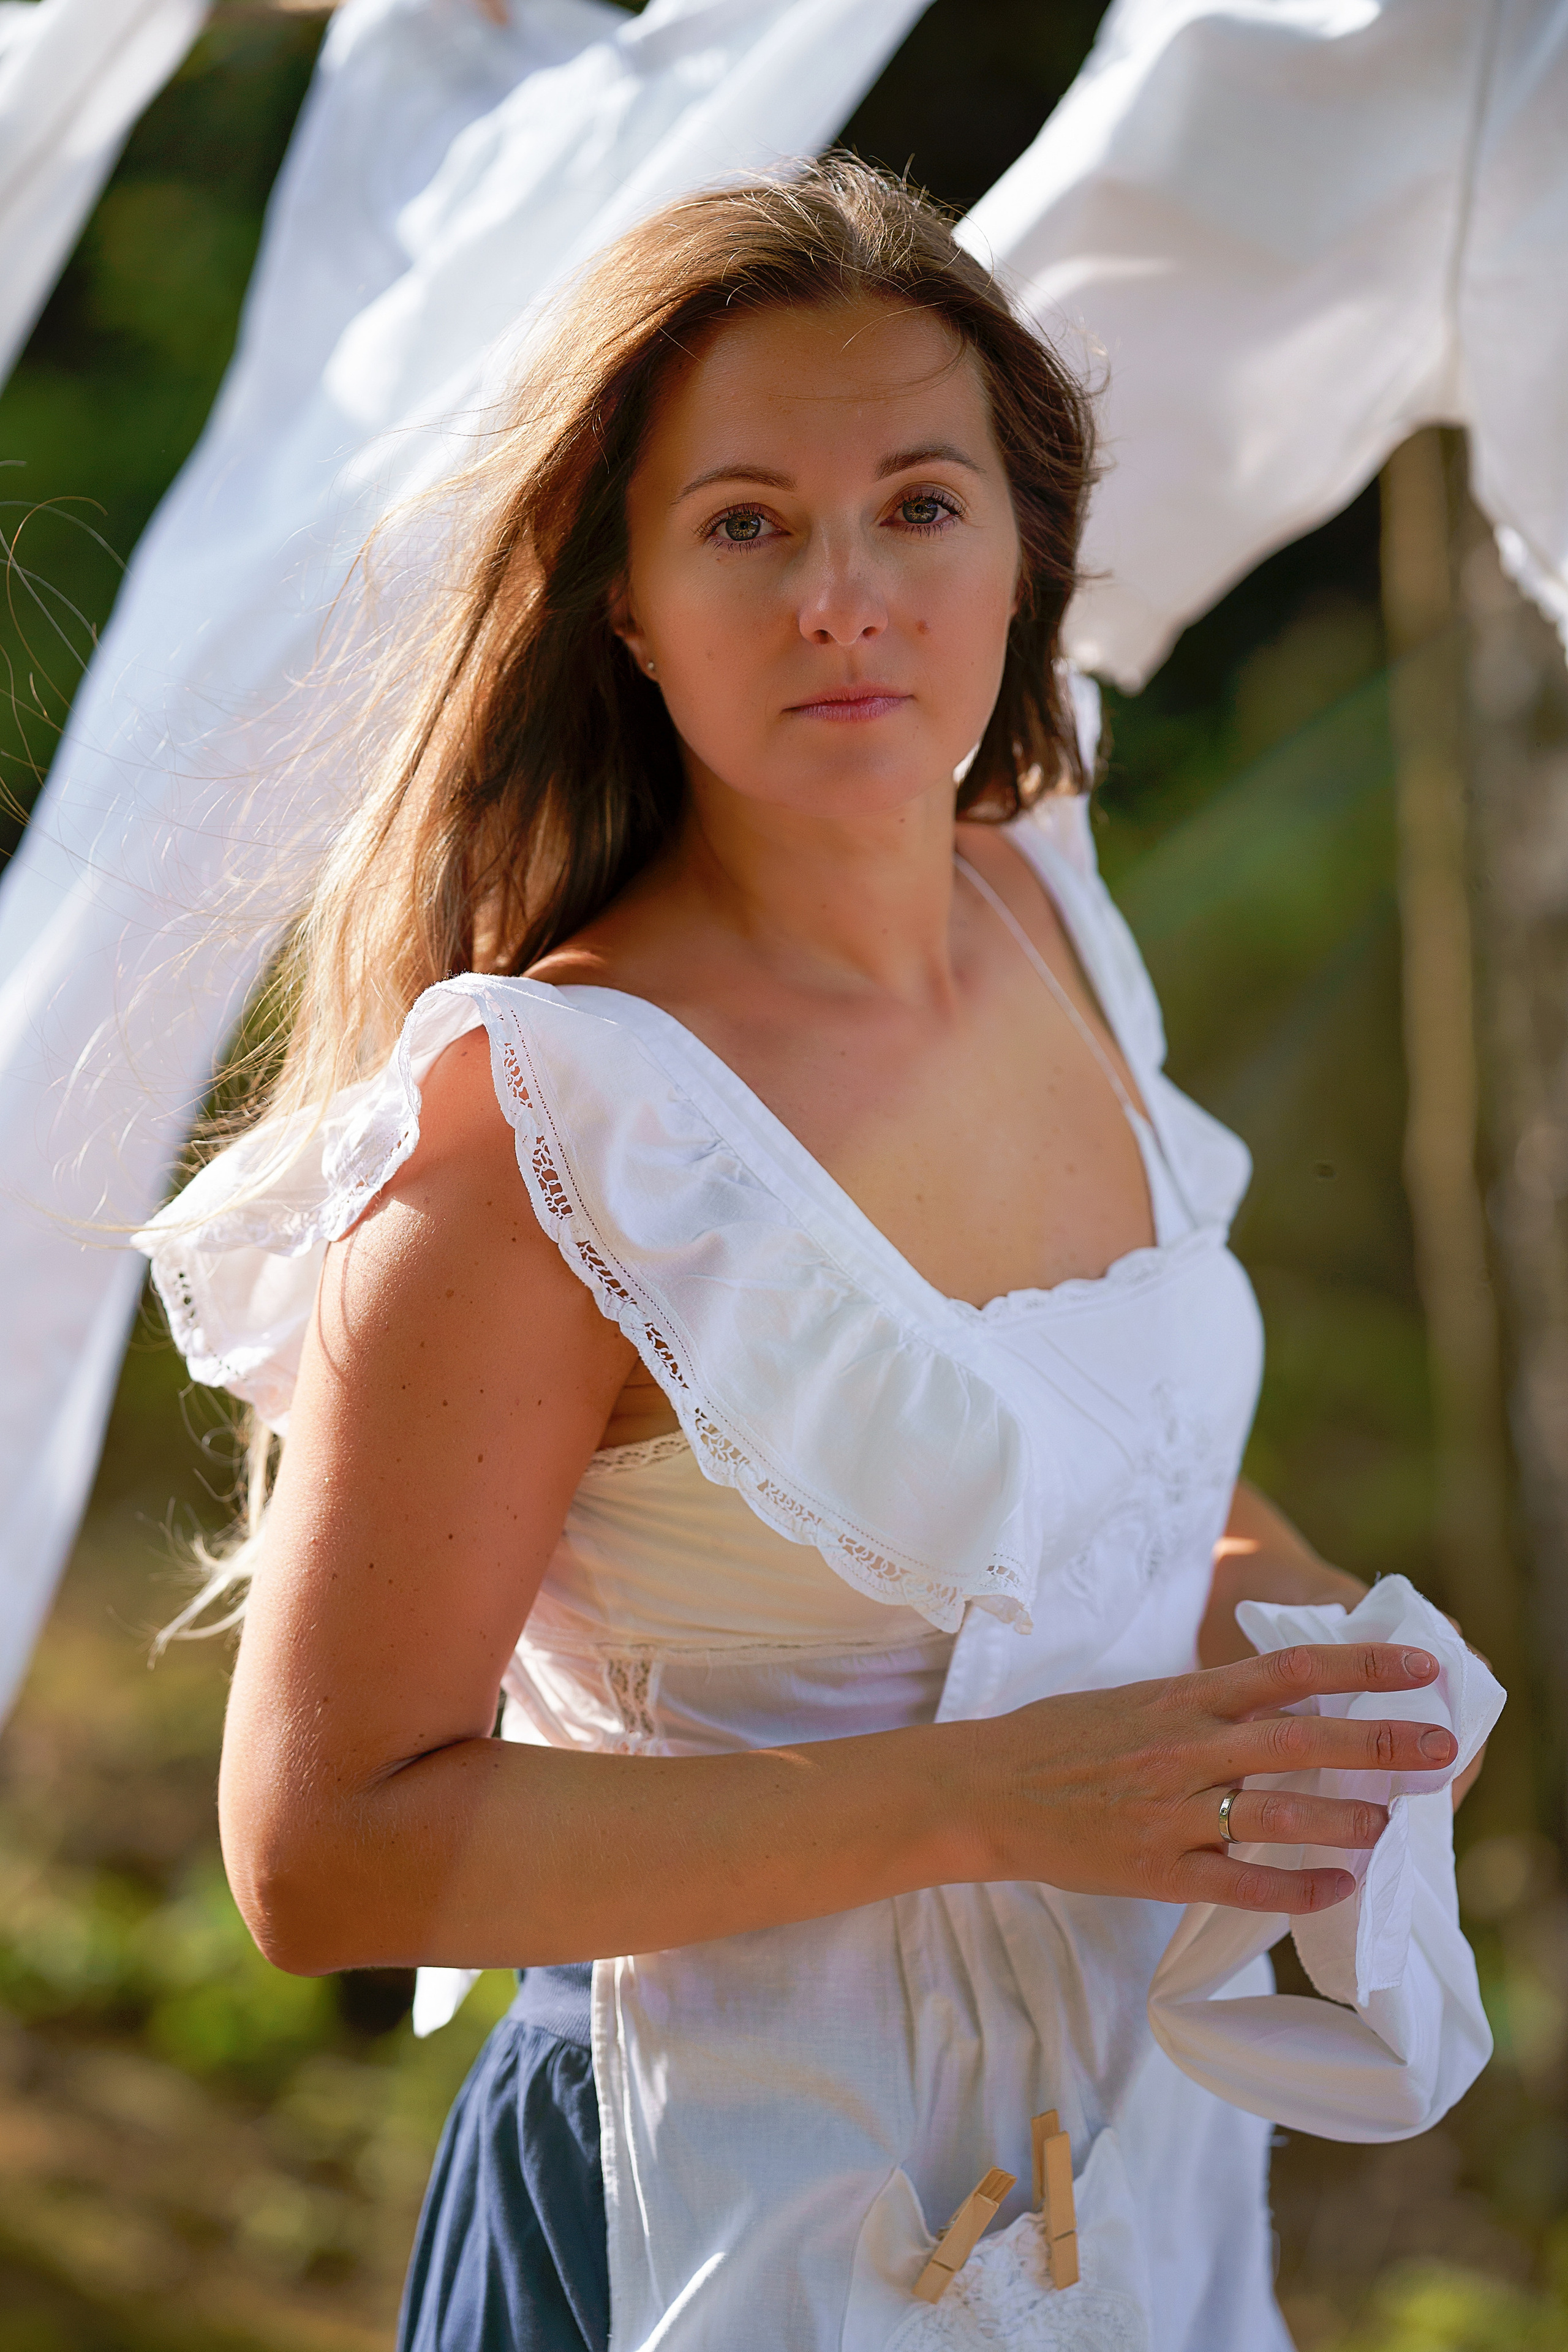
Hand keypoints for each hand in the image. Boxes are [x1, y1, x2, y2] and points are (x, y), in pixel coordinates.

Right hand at [978, 1642, 1456, 1913]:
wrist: (986, 1790)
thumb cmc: (1063, 1740)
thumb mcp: (1139, 1699)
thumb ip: (1205, 1704)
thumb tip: (1280, 1701)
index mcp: (1183, 1699)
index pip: (1289, 1671)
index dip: (1360, 1667)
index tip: (1419, 1667)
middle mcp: (1185, 1748)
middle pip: (1300, 1740)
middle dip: (1378, 1744)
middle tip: (1439, 1747)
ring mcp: (1171, 1811)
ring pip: (1275, 1813)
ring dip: (1343, 1819)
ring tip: (1390, 1823)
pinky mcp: (1156, 1869)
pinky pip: (1238, 1881)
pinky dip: (1293, 1887)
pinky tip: (1335, 1888)